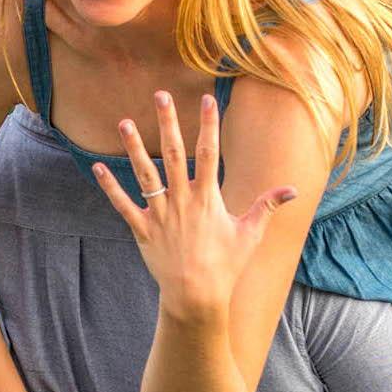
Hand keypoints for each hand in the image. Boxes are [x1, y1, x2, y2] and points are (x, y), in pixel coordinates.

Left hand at [92, 90, 297, 323]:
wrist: (197, 296)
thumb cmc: (226, 266)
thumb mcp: (250, 234)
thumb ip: (267, 206)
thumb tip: (293, 190)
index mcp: (208, 198)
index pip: (209, 152)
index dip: (208, 124)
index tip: (207, 99)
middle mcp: (182, 200)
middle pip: (173, 153)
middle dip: (167, 122)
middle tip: (160, 95)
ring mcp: (161, 214)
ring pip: (145, 174)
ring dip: (134, 147)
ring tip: (124, 122)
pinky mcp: (143, 229)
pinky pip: (124, 204)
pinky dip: (110, 186)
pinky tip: (98, 167)